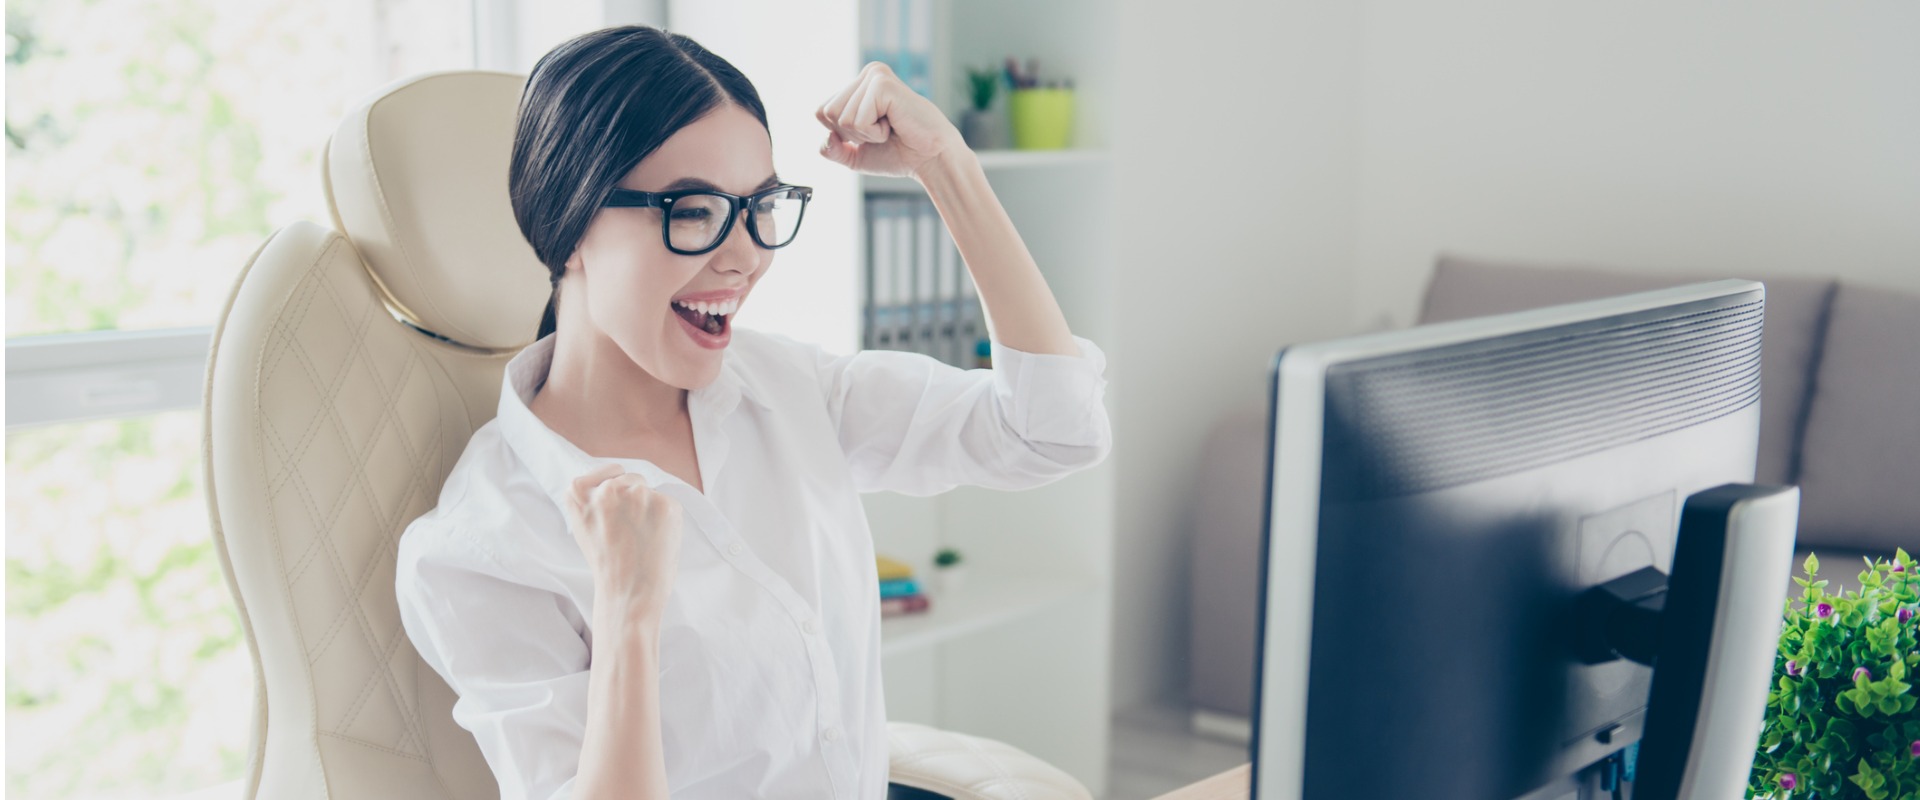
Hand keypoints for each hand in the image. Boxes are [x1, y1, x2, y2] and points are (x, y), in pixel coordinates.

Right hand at [563, 463, 683, 619]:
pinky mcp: (665, 504)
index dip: (614, 486)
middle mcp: (607, 489)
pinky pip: (667, 504)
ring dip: (649, 508)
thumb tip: (616, 478)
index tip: (616, 506)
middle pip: (630, 479)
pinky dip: (665, 520)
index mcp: (579, 493)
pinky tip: (656, 540)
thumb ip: (594, 500)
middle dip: (633, 499)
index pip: (607, 472)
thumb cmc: (608, 564)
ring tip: (641, 538)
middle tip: (629, 532)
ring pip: (649, 491)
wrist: (629, 594)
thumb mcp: (584, 527)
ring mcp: (638, 494)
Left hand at [816, 61, 968, 180]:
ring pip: (841, 117)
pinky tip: (895, 124)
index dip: (841, 134)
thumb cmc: (899, 154)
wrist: (931, 159)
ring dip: (865, 134)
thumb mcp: (855, 155)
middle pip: (827, 113)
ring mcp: (874, 75)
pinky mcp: (882, 84)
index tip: (872, 132)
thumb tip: (825, 140)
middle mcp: (867, 74)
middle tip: (883, 131)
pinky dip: (874, 133)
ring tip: (890, 127)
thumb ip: (832, 150)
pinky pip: (857, 120)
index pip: (821, 111)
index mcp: (859, 85)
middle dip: (852, 134)